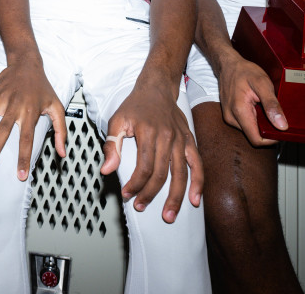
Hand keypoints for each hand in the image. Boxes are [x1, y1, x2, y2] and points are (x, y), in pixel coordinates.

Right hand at [0, 63, 66, 179]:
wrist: (27, 62)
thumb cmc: (43, 87)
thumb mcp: (57, 107)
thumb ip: (61, 131)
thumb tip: (62, 153)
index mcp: (30, 113)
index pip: (27, 139)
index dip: (24, 158)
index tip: (21, 175)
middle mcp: (15, 106)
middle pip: (3, 130)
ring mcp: (1, 98)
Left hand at [100, 80, 202, 222]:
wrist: (156, 89)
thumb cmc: (135, 106)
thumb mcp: (117, 120)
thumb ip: (112, 145)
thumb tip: (106, 170)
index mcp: (149, 132)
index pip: (144, 166)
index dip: (135, 184)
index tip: (127, 194)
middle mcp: (168, 137)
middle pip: (161, 173)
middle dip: (150, 194)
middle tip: (140, 206)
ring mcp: (181, 140)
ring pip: (180, 173)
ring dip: (175, 197)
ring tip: (169, 215)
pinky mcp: (190, 141)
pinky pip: (197, 165)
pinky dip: (198, 183)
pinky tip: (195, 200)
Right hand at [216, 55, 286, 147]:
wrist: (228, 65)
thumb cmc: (244, 71)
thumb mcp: (262, 83)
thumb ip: (272, 105)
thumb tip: (281, 126)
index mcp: (239, 111)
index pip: (257, 140)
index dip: (272, 139)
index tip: (282, 129)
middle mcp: (231, 118)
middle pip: (254, 136)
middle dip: (268, 130)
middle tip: (278, 116)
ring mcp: (229, 117)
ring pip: (250, 131)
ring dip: (261, 124)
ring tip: (266, 109)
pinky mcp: (230, 115)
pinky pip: (246, 124)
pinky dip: (255, 119)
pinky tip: (259, 107)